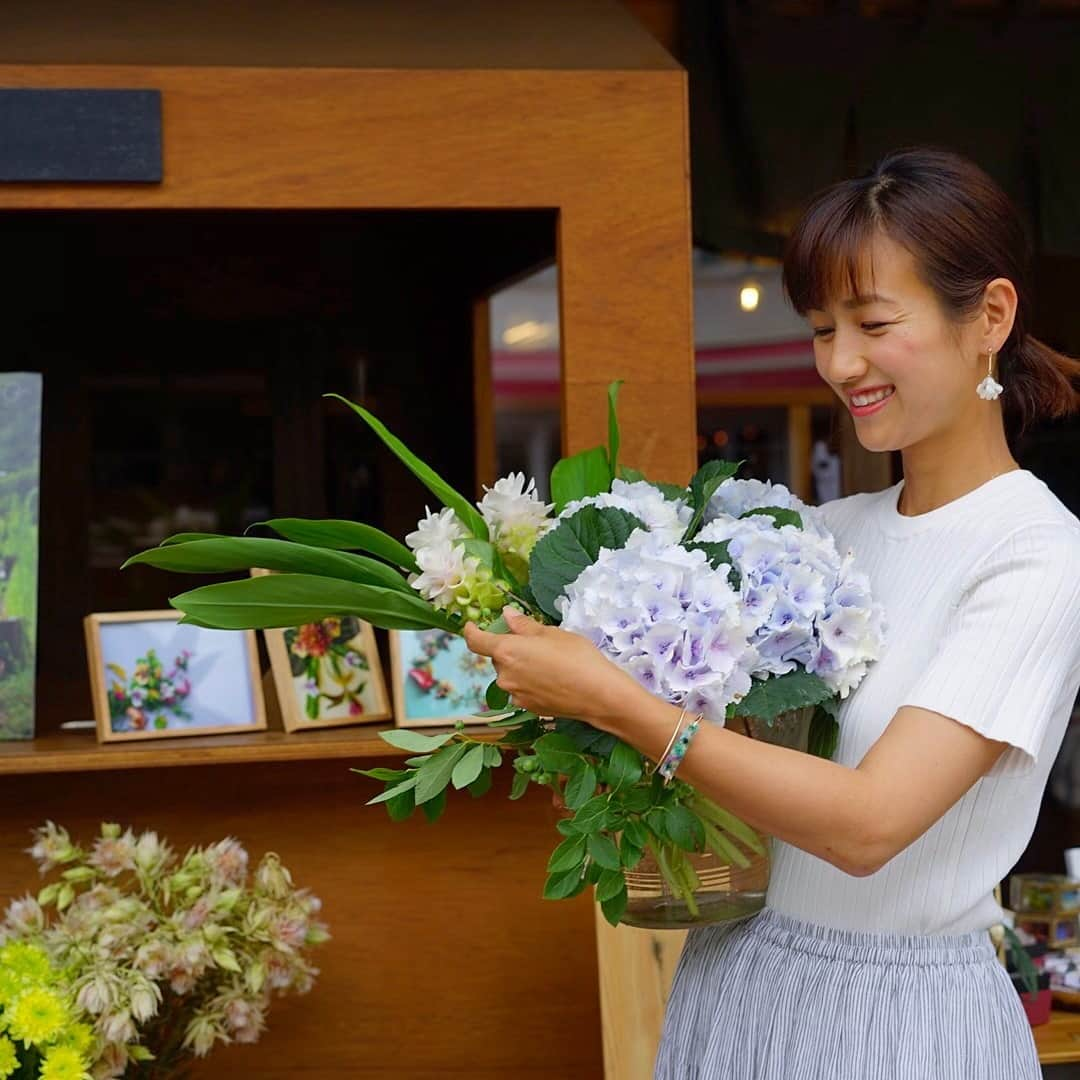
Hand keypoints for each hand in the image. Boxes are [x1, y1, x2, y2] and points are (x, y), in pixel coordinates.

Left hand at [463, 606, 641, 731]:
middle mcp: (505, 675)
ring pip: (510, 675)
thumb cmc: (577, 657)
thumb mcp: (552, 634)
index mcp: (507, 651)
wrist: (598, 695)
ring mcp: (515, 694)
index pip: (476, 641)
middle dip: (510, 650)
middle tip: (536, 644)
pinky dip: (530, 683)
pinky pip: (521, 690)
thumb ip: (525, 626)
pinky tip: (552, 681)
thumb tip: (507, 616)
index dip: (471, 632)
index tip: (470, 626)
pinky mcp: (528, 708)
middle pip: (498, 658)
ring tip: (549, 664)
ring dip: (520, 667)